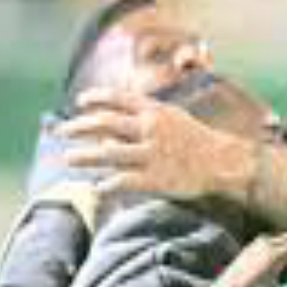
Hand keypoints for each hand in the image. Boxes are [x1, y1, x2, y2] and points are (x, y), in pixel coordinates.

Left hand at [59, 88, 240, 198]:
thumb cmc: (198, 140)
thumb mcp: (174, 119)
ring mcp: (152, 154)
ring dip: (85, 156)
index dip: (95, 98)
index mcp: (156, 111)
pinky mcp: (156, 178)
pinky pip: (124, 181)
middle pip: (105, 123)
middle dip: (79, 126)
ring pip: (109, 153)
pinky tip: (97, 187)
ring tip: (68, 158)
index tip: (80, 103)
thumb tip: (110, 129)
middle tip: (62, 131)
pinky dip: (108, 184)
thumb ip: (144, 118)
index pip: (118, 98)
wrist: (225, 162)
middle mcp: (151, 130)